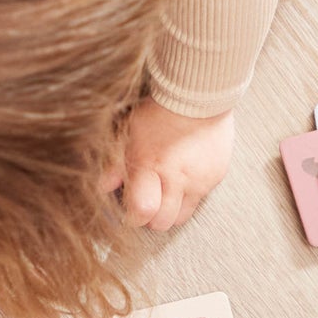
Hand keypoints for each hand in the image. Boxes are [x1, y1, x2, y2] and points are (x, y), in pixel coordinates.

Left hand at [111, 101, 234, 232]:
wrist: (199, 95)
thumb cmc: (160, 111)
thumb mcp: (130, 133)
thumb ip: (116, 164)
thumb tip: (102, 187)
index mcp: (151, 166)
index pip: (142, 212)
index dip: (133, 218)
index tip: (129, 212)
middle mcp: (177, 178)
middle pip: (163, 222)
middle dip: (151, 219)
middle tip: (146, 204)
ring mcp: (200, 180)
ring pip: (183, 217)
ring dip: (170, 211)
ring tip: (163, 194)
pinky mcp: (216, 177)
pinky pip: (200, 199)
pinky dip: (188, 196)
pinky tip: (181, 179)